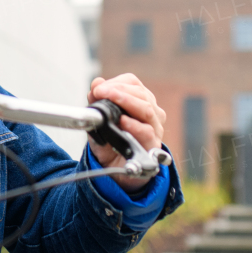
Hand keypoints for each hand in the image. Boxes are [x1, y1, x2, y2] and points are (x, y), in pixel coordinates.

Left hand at [86, 74, 166, 191]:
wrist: (114, 170)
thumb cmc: (110, 142)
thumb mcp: (99, 121)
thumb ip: (97, 102)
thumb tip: (96, 82)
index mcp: (140, 102)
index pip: (133, 84)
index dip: (117, 83)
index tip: (98, 87)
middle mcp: (151, 113)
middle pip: (141, 94)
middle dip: (118, 91)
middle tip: (100, 92)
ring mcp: (155, 129)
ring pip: (147, 110)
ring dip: (127, 102)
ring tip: (110, 99)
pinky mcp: (153, 146)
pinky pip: (148, 132)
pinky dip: (135, 125)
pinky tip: (123, 122)